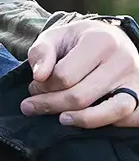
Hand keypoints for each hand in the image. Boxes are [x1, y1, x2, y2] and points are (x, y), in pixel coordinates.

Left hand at [20, 18, 138, 127]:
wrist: (109, 39)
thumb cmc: (77, 41)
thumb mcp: (54, 37)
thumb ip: (41, 53)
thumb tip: (39, 76)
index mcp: (101, 41)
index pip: (64, 76)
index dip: (42, 86)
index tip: (35, 85)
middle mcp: (123, 60)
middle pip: (81, 96)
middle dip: (50, 104)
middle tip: (33, 105)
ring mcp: (136, 79)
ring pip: (111, 111)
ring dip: (81, 120)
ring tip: (61, 119)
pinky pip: (131, 118)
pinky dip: (109, 123)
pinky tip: (87, 119)